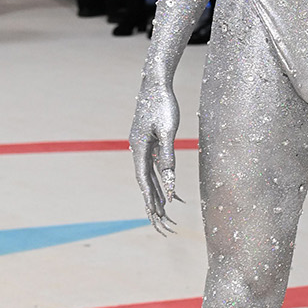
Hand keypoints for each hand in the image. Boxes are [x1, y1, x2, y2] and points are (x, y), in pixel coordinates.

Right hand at [129, 74, 180, 233]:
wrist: (156, 83)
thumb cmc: (162, 104)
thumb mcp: (167, 130)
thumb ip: (168, 155)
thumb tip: (170, 179)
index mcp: (139, 148)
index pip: (143, 180)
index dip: (150, 199)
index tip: (155, 216)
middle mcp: (138, 150)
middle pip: (145, 183)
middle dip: (153, 204)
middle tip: (160, 225)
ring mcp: (143, 147)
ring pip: (150, 177)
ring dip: (158, 195)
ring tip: (165, 215)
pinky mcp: (150, 143)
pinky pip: (156, 167)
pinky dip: (163, 180)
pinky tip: (170, 191)